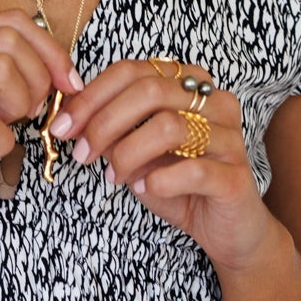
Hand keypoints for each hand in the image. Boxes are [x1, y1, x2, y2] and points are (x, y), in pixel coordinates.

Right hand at [0, 10, 78, 234]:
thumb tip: (52, 73)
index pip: (10, 20)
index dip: (50, 50)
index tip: (68, 82)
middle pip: (10, 40)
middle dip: (40, 78)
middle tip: (34, 110)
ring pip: (1, 71)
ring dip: (21, 104)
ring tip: (8, 125)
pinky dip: (5, 142)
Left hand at [48, 58, 277, 270]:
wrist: (226, 229)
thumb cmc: (178, 183)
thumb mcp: (136, 150)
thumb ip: (112, 129)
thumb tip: (70, 119)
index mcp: (190, 84)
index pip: (133, 71)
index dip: (91, 96)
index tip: (63, 126)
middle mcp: (215, 102)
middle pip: (149, 91)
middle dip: (103, 122)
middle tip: (81, 153)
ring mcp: (230, 138)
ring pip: (169, 126)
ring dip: (128, 152)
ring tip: (114, 175)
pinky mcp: (237, 177)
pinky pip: (193, 170)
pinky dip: (159, 180)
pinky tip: (145, 187)